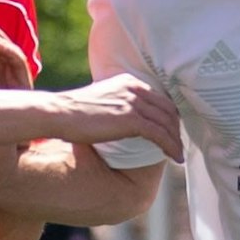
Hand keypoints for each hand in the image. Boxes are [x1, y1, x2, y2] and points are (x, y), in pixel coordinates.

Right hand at [52, 74, 184, 162]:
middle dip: (176, 128)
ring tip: (179, 155)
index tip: (171, 129)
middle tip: (179, 144)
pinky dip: (170, 147)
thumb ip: (116, 103)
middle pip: (167, 109)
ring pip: (166, 123)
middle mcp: (135, 88)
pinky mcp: (131, 119)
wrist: (60, 114)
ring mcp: (134, 103)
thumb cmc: (73, 112)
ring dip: (176, 140)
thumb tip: (121, 119)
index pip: (158, 98)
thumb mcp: (101, 100)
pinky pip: (159, 134)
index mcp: (129, 82)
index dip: (169, 115)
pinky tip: (174, 157)